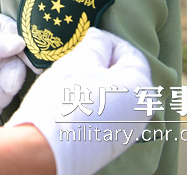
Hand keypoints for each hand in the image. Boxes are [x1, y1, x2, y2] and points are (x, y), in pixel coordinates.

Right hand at [6, 28, 151, 174]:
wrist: (44, 148)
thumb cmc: (62, 100)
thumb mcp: (78, 62)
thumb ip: (95, 44)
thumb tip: (100, 38)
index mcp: (140, 87)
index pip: (130, 53)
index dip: (108, 40)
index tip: (88, 37)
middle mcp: (142, 111)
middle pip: (125, 75)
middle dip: (102, 63)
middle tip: (76, 57)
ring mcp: (129, 130)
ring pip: (116, 95)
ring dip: (97, 83)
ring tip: (71, 79)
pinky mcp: (113, 144)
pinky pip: (109, 114)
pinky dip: (95, 102)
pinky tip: (72, 101)